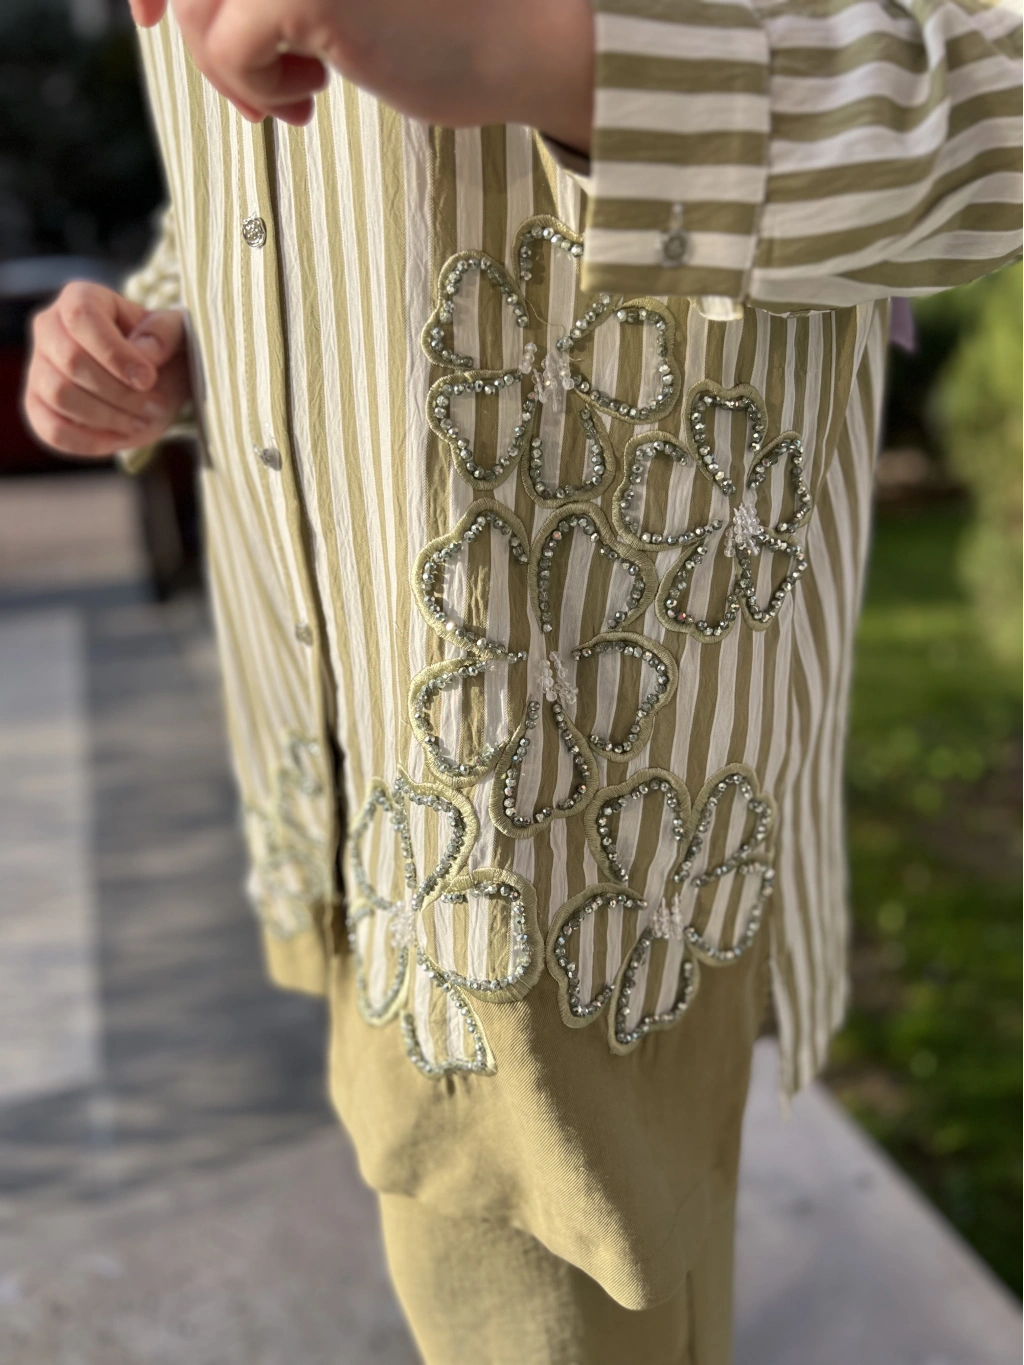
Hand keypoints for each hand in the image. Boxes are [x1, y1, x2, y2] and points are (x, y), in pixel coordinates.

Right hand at [23, 282, 190, 458]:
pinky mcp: (38, 406)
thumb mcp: (176, 334)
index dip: (115, 353)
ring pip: (59, 396)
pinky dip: (90, 441)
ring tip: (142, 421)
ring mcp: (39, 368)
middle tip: (154, 406)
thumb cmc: (161, 352)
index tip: (148, 379)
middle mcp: (49, 327)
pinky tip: (120, 437)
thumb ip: (165, 333)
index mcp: (79, 298)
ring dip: (108, 417)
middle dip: (119, 392)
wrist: (152, 384)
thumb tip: (145, 351)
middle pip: (71, 361)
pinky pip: (52, 430)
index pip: (81, 317)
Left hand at [127, 0, 593, 151]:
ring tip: (302, 93)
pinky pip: (227, 52)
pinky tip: (311, 100)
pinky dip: (255, 89)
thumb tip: (167, 6)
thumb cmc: (438, 20)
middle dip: (200, 35)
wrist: (522, 40)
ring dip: (235, 69)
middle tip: (261, 90)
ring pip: (194, 12)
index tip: (146, 20)